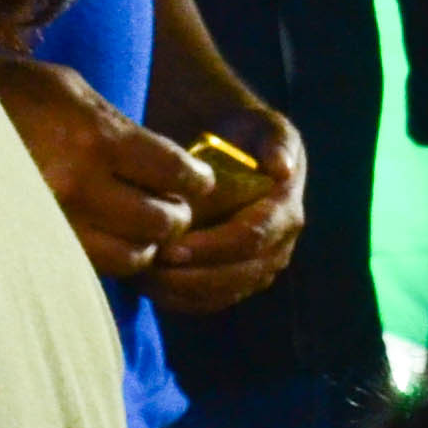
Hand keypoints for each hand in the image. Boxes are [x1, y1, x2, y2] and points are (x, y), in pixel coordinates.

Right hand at [0, 54, 206, 279]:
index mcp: (92, 135)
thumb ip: (119, 126)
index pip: (175, 173)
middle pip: (160, 223)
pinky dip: (106, 260)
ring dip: (142, 245)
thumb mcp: (67, 88)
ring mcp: (51, 221)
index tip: (196, 182)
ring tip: (136, 229)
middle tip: (169, 208)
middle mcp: (76, 184)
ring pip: (130, 257)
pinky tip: (102, 240)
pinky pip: (90, 269)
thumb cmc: (3, 94)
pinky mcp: (30, 246)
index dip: (195, 181)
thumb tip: (167, 164)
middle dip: (174, 217)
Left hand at [145, 106, 306, 317]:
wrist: (227, 145)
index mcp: (285, 214)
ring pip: (220, 294)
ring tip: (142, 276)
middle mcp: (277, 248)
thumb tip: (282, 170)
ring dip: (180, 290)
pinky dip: (177, 298)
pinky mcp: (231, 281)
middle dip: (192, 275)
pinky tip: (147, 284)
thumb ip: (276, 141)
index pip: (252, 239)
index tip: (172, 246)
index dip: (213, 247)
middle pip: (236, 275)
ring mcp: (255, 268)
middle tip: (149, 266)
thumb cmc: (240, 131)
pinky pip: (207, 302)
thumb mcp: (259, 125)